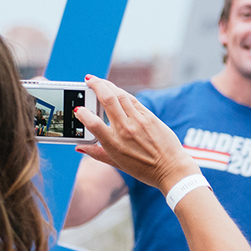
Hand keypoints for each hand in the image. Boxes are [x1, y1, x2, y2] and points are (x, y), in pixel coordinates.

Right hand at [74, 76, 195, 193]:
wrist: (171, 169)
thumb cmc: (144, 169)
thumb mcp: (117, 164)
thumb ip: (96, 153)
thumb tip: (79, 146)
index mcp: (114, 144)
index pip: (93, 123)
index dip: (82, 113)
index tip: (78, 109)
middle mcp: (126, 129)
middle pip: (107, 100)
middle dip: (96, 86)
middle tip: (88, 80)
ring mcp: (139, 121)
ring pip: (120, 95)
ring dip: (108, 84)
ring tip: (99, 81)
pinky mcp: (150, 116)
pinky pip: (133, 99)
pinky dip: (122, 93)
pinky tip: (116, 90)